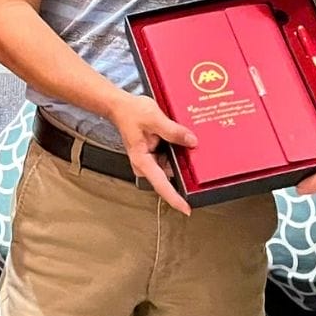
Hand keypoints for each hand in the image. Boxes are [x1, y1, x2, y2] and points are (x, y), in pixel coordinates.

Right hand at [109, 93, 197, 214]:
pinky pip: (171, 157)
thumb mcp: (154, 118)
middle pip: (171, 175)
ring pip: (172, 165)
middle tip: (195, 153)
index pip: (162, 185)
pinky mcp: (155, 154)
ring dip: (181, 156)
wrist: (120, 106)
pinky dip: (177, 150)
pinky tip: (181, 137)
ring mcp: (151, 160)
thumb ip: (173, 131)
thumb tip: (191, 141)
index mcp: (143, 161)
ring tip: (184, 138)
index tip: (187, 209)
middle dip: (184, 168)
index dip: (175, 199)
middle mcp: (146, 165)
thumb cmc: (130, 113)